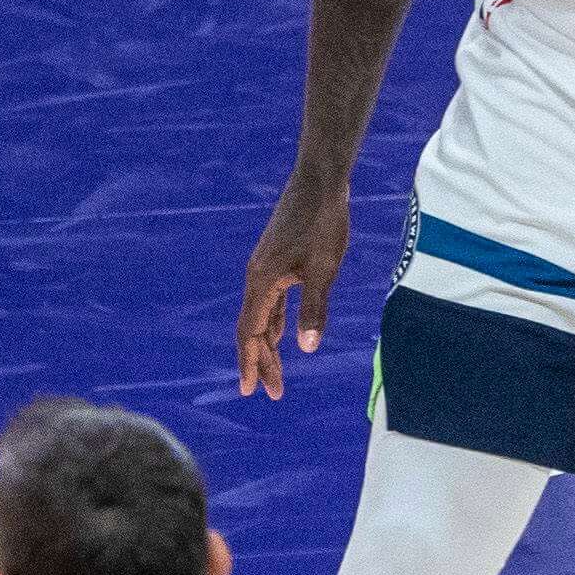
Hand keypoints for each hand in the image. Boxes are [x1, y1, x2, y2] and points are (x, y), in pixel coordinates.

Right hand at [240, 173, 354, 395]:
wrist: (319, 182)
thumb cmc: (323, 223)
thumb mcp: (323, 269)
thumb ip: (313, 309)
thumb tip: (307, 348)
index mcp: (262, 282)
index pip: (251, 332)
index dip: (252, 362)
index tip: (254, 390)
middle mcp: (256, 278)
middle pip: (252, 329)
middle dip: (261, 361)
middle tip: (272, 392)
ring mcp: (264, 269)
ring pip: (260, 316)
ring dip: (267, 344)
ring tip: (276, 371)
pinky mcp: (275, 262)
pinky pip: (268, 302)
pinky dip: (273, 322)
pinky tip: (281, 334)